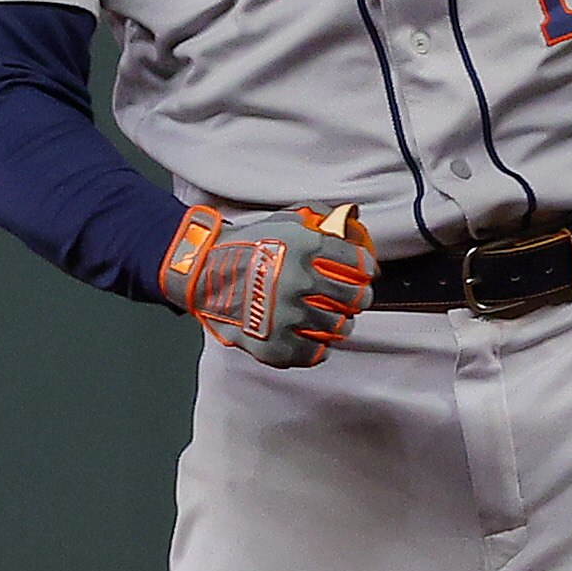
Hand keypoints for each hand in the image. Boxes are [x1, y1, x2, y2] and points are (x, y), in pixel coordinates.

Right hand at [157, 203, 377, 367]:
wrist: (205, 274)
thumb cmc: (247, 246)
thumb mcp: (282, 221)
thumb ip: (316, 217)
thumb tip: (347, 220)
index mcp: (304, 248)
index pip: (357, 264)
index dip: (366, 270)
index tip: (364, 274)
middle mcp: (297, 281)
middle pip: (354, 298)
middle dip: (360, 298)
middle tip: (355, 299)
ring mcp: (286, 315)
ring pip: (338, 328)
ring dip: (341, 324)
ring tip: (336, 319)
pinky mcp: (275, 343)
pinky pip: (314, 353)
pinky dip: (319, 347)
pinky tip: (316, 338)